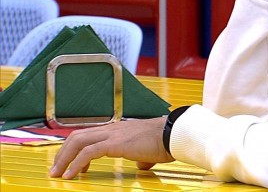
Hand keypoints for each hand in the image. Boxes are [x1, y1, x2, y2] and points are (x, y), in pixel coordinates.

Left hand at [49, 117, 172, 178]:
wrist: (174, 134)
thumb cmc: (166, 140)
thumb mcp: (149, 150)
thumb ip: (141, 157)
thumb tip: (142, 165)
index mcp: (119, 130)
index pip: (89, 134)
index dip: (74, 148)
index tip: (69, 163)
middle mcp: (113, 129)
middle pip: (77, 136)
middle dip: (62, 153)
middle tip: (56, 169)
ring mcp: (113, 134)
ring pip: (78, 142)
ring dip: (64, 159)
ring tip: (58, 173)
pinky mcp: (116, 144)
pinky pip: (88, 153)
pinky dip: (76, 164)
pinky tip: (72, 175)